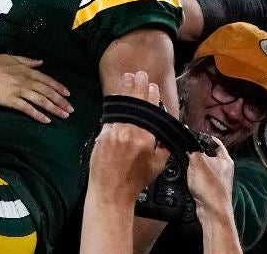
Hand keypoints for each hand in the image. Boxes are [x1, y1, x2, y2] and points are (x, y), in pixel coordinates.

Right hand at [0, 54, 73, 122]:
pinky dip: (38, 115)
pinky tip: (47, 120)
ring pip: (41, 101)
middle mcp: (26, 81)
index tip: (68, 94)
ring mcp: (20, 91)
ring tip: (64, 116)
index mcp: (27, 70)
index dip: (58, 87)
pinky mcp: (12, 101)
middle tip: (71, 110)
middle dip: (61, 101)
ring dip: (54, 109)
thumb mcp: (12, 58)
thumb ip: (27, 61)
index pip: (47, 80)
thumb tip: (40, 62)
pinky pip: (28, 109)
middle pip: (48, 92)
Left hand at [89, 72, 170, 201]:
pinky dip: (114, 107)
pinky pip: (110, 117)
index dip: (150, 97)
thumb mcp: (158, 164)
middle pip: (134, 105)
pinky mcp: (100, 135)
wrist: (111, 192)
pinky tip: (116, 99)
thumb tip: (166, 129)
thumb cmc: (136, 181)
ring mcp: (112, 132)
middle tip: (139, 74)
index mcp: (144, 138)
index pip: (149, 111)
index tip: (151, 85)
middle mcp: (128, 132)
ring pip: (120, 108)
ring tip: (127, 78)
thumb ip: (163, 144)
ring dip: (124, 92)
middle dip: (137, 87)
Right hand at [187, 137, 234, 211]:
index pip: (214, 141)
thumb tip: (186, 141)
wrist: (212, 211)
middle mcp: (224, 168)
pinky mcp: (212, 189)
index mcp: (225, 159)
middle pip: (208, 154)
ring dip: (193, 165)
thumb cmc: (208, 184)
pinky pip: (201, 178)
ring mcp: (219, 180)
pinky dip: (194, 176)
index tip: (190, 136)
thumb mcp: (197, 161)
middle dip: (195, 152)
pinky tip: (186, 176)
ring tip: (183, 162)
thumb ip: (192, 149)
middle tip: (183, 149)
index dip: (202, 137)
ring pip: (203, 167)